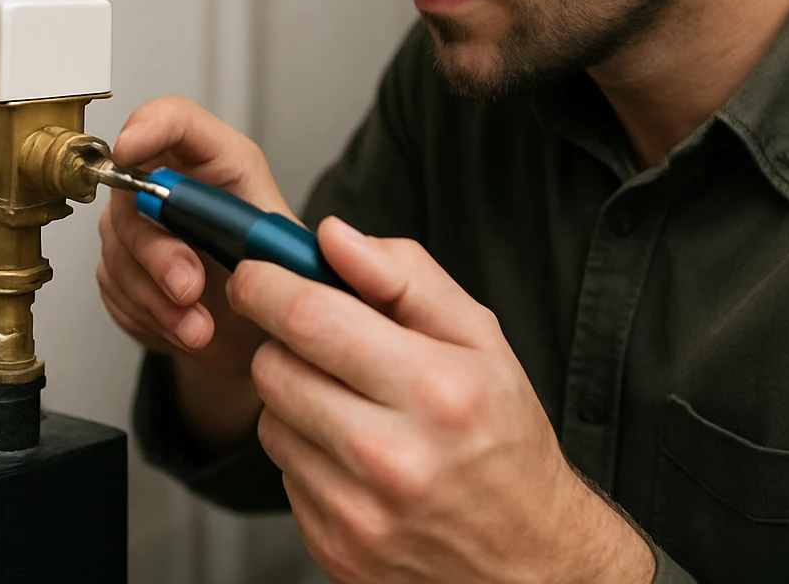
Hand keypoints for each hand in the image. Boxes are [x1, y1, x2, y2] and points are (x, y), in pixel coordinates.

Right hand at [96, 97, 290, 371]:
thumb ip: (264, 239)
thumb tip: (249, 234)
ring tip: (199, 327)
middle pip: (133, 192)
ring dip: (158, 298)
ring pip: (120, 247)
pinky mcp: (118, 263)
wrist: (252, 333)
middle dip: (158, 251)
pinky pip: (115, 286)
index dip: (147, 126)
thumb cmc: (272, 280)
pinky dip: (150, 315)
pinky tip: (182, 325)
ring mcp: (137, 222)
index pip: (174, 119)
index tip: (130, 150)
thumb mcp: (284, 252)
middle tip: (189, 289)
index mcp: (218, 161)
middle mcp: (171, 184)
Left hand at [227, 218, 655, 583]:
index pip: (309, 317)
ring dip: (294, 400)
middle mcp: (392, 456)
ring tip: (351, 406)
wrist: (529, 560)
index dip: (266, 284)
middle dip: (283, 341)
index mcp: (435, 389)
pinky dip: (307, 453)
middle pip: (275, 367)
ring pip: (270, 420)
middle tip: (320, 342)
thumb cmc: (505, 442)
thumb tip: (334, 237)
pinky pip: (282, 473)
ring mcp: (357, 511)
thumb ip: (405, 276)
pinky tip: (353, 456)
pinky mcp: (332, 546)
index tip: (258, 273)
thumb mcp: (481, 340)